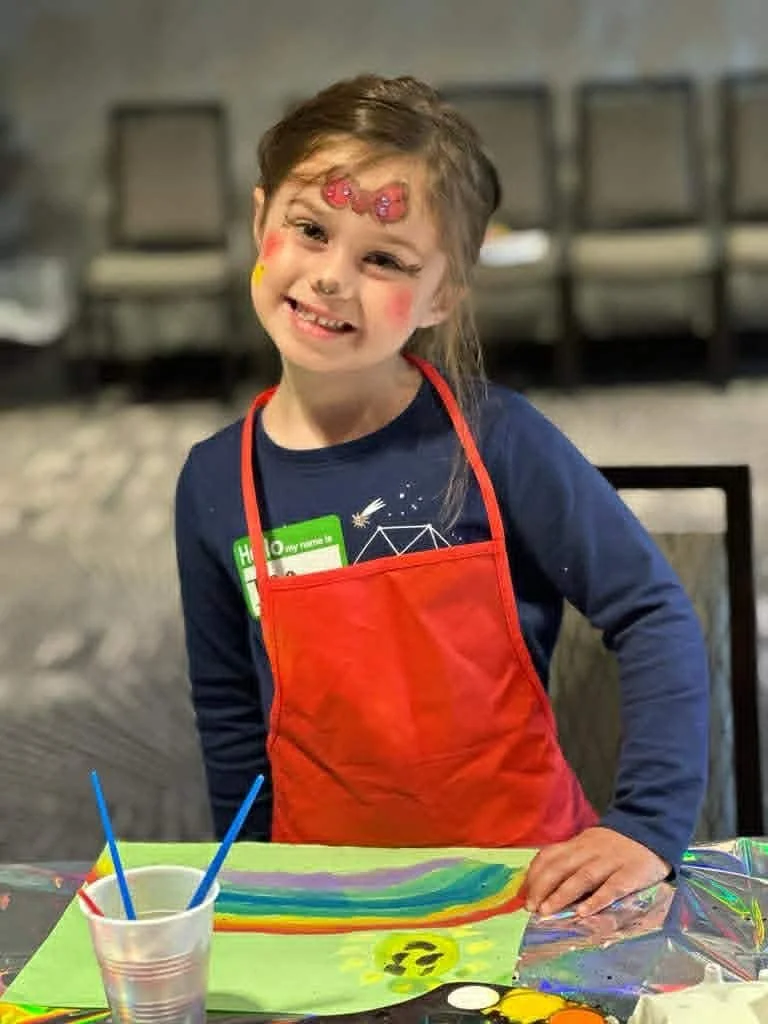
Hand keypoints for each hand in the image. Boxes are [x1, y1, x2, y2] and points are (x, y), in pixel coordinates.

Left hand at [522, 827, 669, 916]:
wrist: (652, 830)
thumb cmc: (614, 845)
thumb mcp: (588, 845)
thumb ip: (570, 859)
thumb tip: (542, 882)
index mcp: (578, 844)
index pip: (550, 856)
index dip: (534, 875)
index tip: (523, 894)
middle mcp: (590, 851)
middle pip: (561, 867)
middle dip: (542, 887)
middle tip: (531, 908)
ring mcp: (610, 861)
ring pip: (582, 877)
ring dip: (562, 895)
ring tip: (547, 912)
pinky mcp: (630, 874)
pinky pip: (612, 887)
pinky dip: (596, 900)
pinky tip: (583, 913)